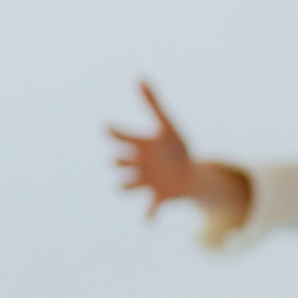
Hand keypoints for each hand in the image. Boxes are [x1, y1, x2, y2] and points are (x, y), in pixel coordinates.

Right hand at [110, 80, 199, 216]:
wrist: (190, 174)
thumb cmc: (175, 148)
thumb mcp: (168, 125)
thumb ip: (153, 103)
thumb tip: (139, 76)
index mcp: (139, 145)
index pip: (120, 136)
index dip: (113, 131)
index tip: (108, 126)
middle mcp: (137, 165)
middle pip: (118, 163)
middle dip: (118, 160)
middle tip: (123, 157)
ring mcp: (146, 182)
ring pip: (125, 187)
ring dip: (125, 186)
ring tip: (124, 186)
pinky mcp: (159, 198)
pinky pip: (149, 209)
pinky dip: (148, 215)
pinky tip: (148, 221)